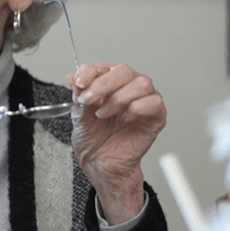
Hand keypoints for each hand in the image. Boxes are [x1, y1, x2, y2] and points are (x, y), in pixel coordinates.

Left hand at [67, 63, 165, 224]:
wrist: (101, 164)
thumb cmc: (93, 139)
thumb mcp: (79, 115)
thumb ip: (79, 95)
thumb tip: (73, 77)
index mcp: (109, 83)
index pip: (102, 66)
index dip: (90, 71)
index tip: (79, 83)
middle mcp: (128, 87)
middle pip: (124, 71)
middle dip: (103, 84)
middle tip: (89, 100)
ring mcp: (145, 100)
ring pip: (142, 83)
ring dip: (118, 98)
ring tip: (103, 113)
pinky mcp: (157, 116)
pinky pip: (153, 102)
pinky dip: (136, 109)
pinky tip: (124, 119)